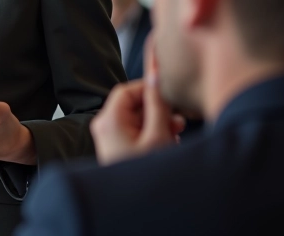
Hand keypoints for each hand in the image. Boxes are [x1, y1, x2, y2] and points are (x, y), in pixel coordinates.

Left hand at [91, 38, 184, 164]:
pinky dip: (153, 136)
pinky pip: (136, 134)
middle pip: (133, 105)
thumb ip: (158, 104)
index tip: (168, 92)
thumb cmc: (145, 172)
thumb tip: (156, 75)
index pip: (126, 90)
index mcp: (109, 120)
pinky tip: (167, 146)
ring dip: (159, 124)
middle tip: (178, 121)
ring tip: (175, 136)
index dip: (148, 87)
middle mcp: (105, 127)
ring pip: (138, 120)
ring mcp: (110, 140)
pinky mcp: (117, 151)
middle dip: (157, 110)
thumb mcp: (158, 136)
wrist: (134, 209)